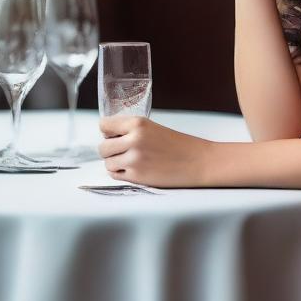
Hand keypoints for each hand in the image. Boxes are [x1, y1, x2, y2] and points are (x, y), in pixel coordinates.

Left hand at [97, 115, 213, 187]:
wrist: (197, 161)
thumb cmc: (178, 145)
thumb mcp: (153, 128)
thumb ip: (131, 130)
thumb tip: (109, 137)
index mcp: (138, 123)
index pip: (104, 125)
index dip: (107, 131)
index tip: (112, 135)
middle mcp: (134, 140)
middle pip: (102, 146)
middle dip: (109, 150)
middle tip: (121, 151)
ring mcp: (134, 159)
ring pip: (107, 162)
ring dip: (115, 163)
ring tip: (130, 161)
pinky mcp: (137, 176)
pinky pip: (115, 175)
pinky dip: (121, 173)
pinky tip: (134, 169)